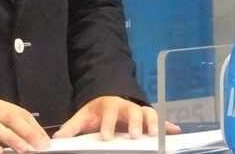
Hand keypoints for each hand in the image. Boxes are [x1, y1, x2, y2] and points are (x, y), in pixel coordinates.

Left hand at [52, 96, 181, 139]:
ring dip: (153, 123)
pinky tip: (176, 131)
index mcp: (110, 105)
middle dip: (134, 123)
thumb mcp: (83, 116)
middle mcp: (127, 106)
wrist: (110, 97)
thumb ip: (72, 127)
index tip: (106, 137)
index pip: (108, 113)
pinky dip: (168, 126)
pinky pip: (160, 120)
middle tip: (134, 136)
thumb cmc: (97, 110)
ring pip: (148, 114)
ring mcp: (139, 110)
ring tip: (155, 136)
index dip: (107, 124)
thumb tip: (58, 138)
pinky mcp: (148, 117)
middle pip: (133, 112)